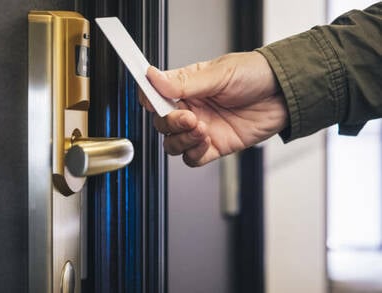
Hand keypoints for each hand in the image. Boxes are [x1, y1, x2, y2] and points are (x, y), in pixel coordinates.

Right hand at [139, 51, 287, 166]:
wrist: (285, 94)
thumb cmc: (256, 75)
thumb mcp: (219, 73)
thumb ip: (184, 81)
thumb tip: (153, 77)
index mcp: (187, 86)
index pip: (155, 95)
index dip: (149, 99)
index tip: (150, 101)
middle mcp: (191, 108)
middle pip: (162, 123)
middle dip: (171, 123)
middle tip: (189, 116)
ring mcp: (201, 128)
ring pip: (173, 144)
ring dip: (182, 140)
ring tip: (202, 128)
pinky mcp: (215, 146)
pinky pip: (192, 158)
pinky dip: (194, 153)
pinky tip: (207, 141)